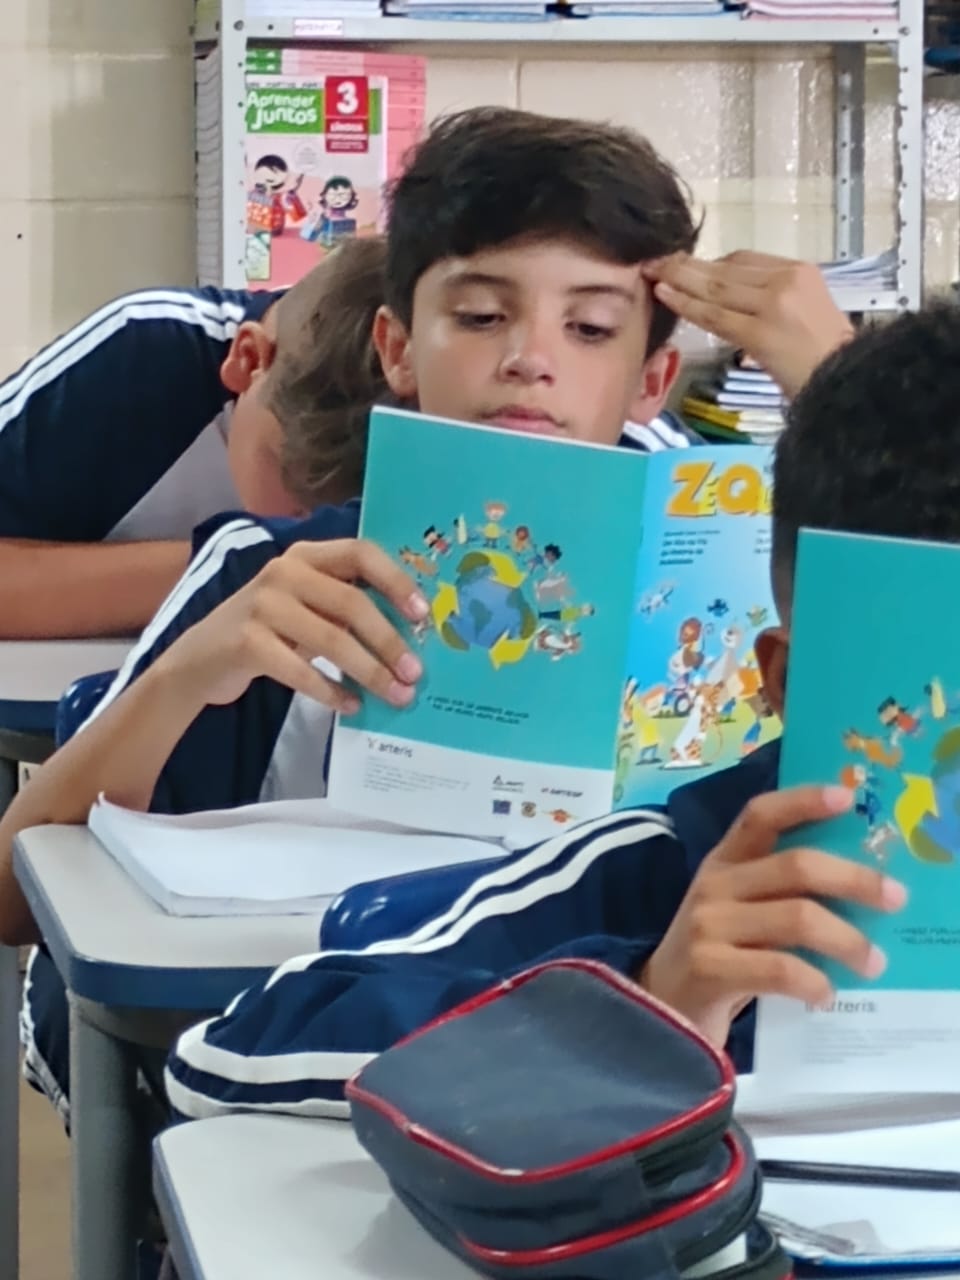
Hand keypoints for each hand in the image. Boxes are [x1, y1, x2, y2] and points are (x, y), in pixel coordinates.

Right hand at [154, 538, 428, 713]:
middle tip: (415, 673)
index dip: (396, 581)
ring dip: (369, 672)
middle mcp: (284, 571)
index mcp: (308, 555)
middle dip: (389, 641)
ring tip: (395, 695)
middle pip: (352, 602)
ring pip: (331, 639)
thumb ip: (346, 607)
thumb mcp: (307, 606)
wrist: (200, 659)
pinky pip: (301, 671)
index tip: (423, 615)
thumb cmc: (269, 630)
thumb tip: (411, 638)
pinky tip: (351, 705)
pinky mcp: (246, 642)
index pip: (361, 553)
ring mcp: (262, 605)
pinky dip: (331, 691)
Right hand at [637, 785, 907, 1048]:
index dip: (801, 802)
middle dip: (853, 879)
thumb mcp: (737, 911)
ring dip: (846, 940)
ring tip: (873, 961)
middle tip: (895, 897)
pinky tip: (826, 994)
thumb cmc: (716, 955)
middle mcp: (714, 885)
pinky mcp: (710, 967)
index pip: (759, 816)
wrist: (659, 1009)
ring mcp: (709, 925)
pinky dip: (814, 982)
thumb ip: (778, 893)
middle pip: (795, 866)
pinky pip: (779, 969)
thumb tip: (859, 888)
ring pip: (797, 918)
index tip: (846, 797)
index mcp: (722, 862)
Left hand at [643, 251, 854, 398]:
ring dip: (680, 279)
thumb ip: (770, 302)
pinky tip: (665, 295)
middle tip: (657, 260)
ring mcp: (774, 304)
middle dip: (687, 265)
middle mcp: (787, 281)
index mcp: (800, 272)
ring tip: (652, 273)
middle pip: (727, 269)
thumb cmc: (827, 361)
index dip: (710, 263)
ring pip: (716, 288)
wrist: (847, 385)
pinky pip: (715, 315)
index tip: (685, 267)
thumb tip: (729, 301)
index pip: (744, 260)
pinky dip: (687, 304)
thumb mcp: (805, 315)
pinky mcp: (760, 332)